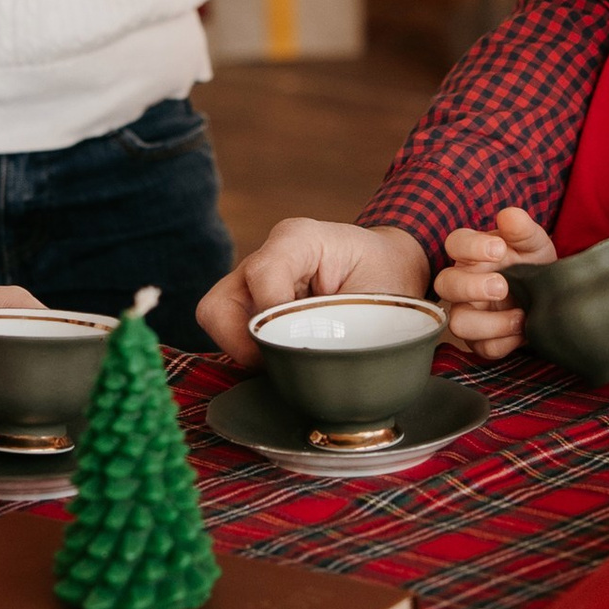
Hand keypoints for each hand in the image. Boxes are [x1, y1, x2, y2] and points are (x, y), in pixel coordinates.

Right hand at [197, 218, 429, 364]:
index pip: (261, 275)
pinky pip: (230, 332)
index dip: (275, 319)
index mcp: (299, 239)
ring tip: (286, 362)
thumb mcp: (378, 298)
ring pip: (216, 320)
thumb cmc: (389, 279)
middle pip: (219, 306)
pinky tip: (286, 357)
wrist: (392, 270)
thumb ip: (345, 327)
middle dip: (245, 344)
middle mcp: (267, 255)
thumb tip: (310, 369)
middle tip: (283, 362)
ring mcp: (253, 280)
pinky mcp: (250, 302)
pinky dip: (252, 352)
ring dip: (246, 350)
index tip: (303, 345)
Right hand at [433, 208, 554, 359]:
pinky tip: (522, 331)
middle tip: (502, 286)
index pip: (455, 243)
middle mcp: (463, 282)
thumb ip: (522, 229)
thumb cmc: (533, 265)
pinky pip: (480, 347)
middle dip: (471, 287)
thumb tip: (508, 215)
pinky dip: (503, 342)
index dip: (471, 247)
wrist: (551, 298)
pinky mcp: (480, 340)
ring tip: (519, 315)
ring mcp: (469, 312)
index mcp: (471, 253)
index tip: (499, 249)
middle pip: (444, 284)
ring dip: (488, 322)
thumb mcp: (534, 244)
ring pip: (457, 322)